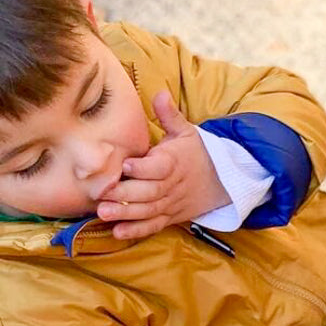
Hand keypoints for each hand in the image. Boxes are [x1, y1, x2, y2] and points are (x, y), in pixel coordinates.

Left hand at [97, 91, 229, 240]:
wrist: (223, 181)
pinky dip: (137, 231)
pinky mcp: (170, 216)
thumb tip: (160, 92)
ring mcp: (171, 203)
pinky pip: (154, 226)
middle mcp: (172, 185)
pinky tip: (118, 232)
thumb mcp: (187, 131)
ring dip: (126, 214)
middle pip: (149, 192)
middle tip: (102, 193)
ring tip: (103, 214)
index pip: (159, 167)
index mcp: (174, 162)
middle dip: (125, 194)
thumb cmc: (198, 153)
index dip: (142, 168)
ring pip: (148, 210)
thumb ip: (170, 115)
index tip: (125, 165)